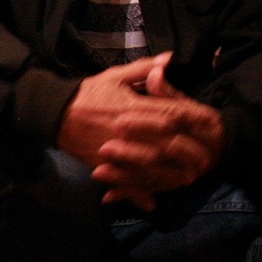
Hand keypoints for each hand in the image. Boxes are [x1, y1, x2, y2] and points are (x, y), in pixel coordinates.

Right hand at [57, 53, 222, 209]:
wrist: (54, 113)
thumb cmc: (87, 93)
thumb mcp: (115, 76)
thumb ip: (144, 69)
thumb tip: (169, 59)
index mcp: (132, 107)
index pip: (169, 114)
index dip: (191, 123)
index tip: (207, 128)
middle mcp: (126, 130)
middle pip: (165, 144)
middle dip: (187, 153)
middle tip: (204, 160)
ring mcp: (114, 150)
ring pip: (148, 167)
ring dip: (169, 175)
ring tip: (186, 179)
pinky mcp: (102, 164)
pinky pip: (123, 182)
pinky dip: (136, 194)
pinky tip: (151, 202)